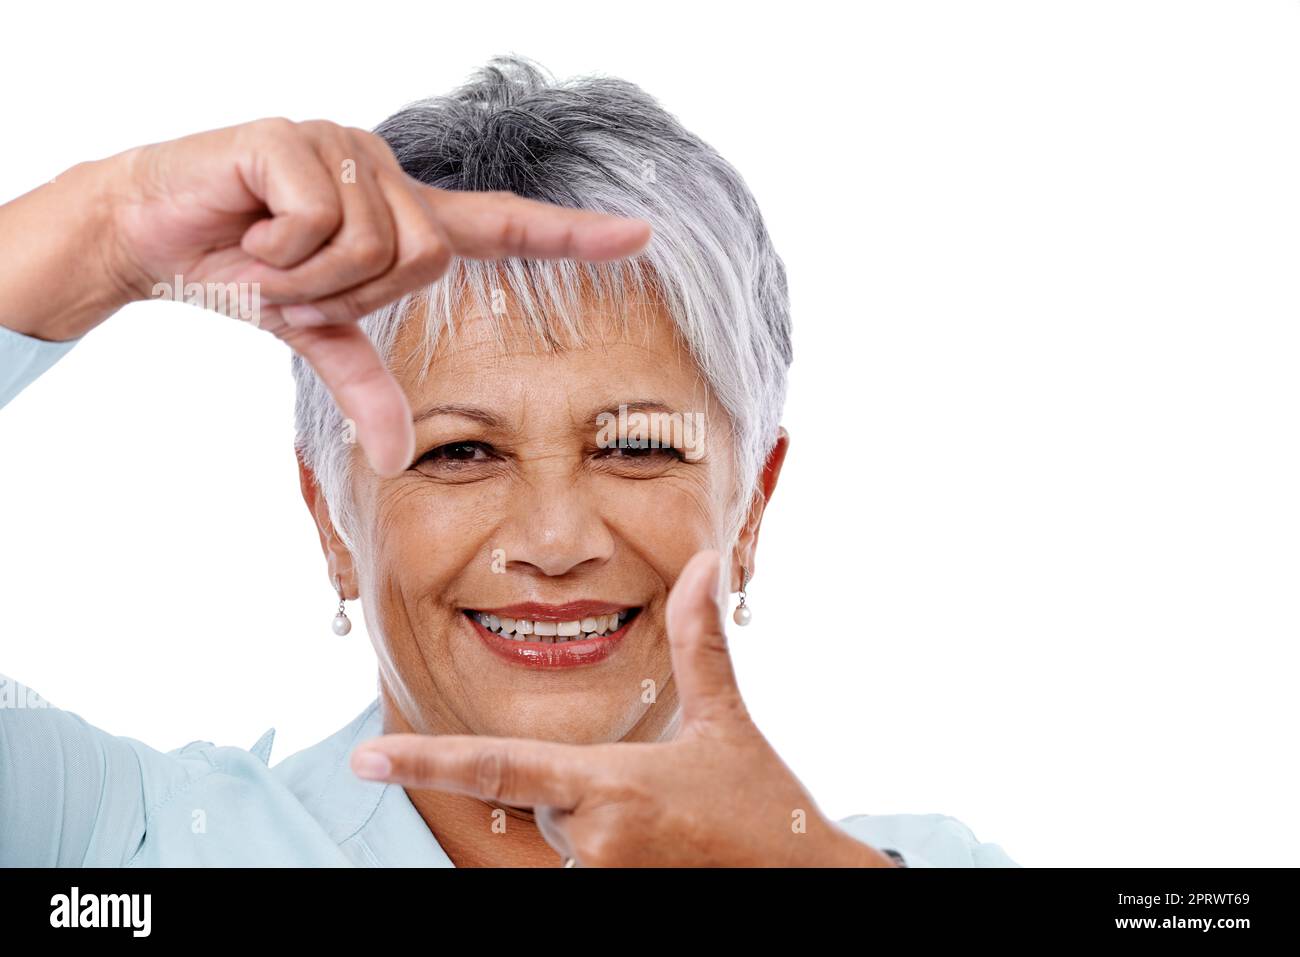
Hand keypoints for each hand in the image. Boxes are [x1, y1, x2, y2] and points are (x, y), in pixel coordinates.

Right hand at [0, 118, 649, 475]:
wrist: (150, 235)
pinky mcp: (296, 137)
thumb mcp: (317, 338)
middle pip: (426, 255)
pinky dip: (278, 253)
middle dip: (352, 291)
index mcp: (403, 219)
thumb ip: (367, 388)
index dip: (574, 234)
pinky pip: (319, 222)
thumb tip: (396, 461)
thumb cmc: (245, 273)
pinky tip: (246, 230)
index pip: (505, 225)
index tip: (642, 234)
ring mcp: (345, 149)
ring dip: (309, 276)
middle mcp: (386, 174)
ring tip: (266, 255)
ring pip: (374, 242)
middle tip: (294, 279)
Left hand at [349, 550, 897, 866]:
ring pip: (570, 838)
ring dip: (604, 826)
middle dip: (586, 788)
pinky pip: (587, 870)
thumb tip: (706, 563)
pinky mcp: (613, 907)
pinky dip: (615, 854)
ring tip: (672, 832)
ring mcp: (602, 882)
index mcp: (611, 783)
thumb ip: (700, 642)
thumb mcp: (726, 722)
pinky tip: (666, 853)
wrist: (811, 887)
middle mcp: (595, 839)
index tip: (363, 759)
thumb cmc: (766, 808)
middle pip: (546, 802)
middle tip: (658, 797)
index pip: (496, 768)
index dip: (422, 762)